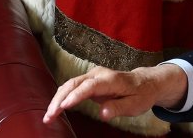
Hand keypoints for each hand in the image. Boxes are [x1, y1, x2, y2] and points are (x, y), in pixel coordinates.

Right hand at [45, 64, 187, 123]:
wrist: (145, 82)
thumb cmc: (141, 94)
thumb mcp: (135, 104)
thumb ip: (119, 107)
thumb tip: (103, 113)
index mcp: (111, 79)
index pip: (90, 86)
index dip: (76, 95)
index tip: (63, 106)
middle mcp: (99, 74)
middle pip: (74, 84)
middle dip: (59, 100)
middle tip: (49, 117)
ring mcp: (92, 76)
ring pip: (69, 85)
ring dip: (57, 100)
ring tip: (48, 117)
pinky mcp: (88, 81)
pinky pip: (71, 88)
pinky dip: (60, 98)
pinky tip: (53, 110)